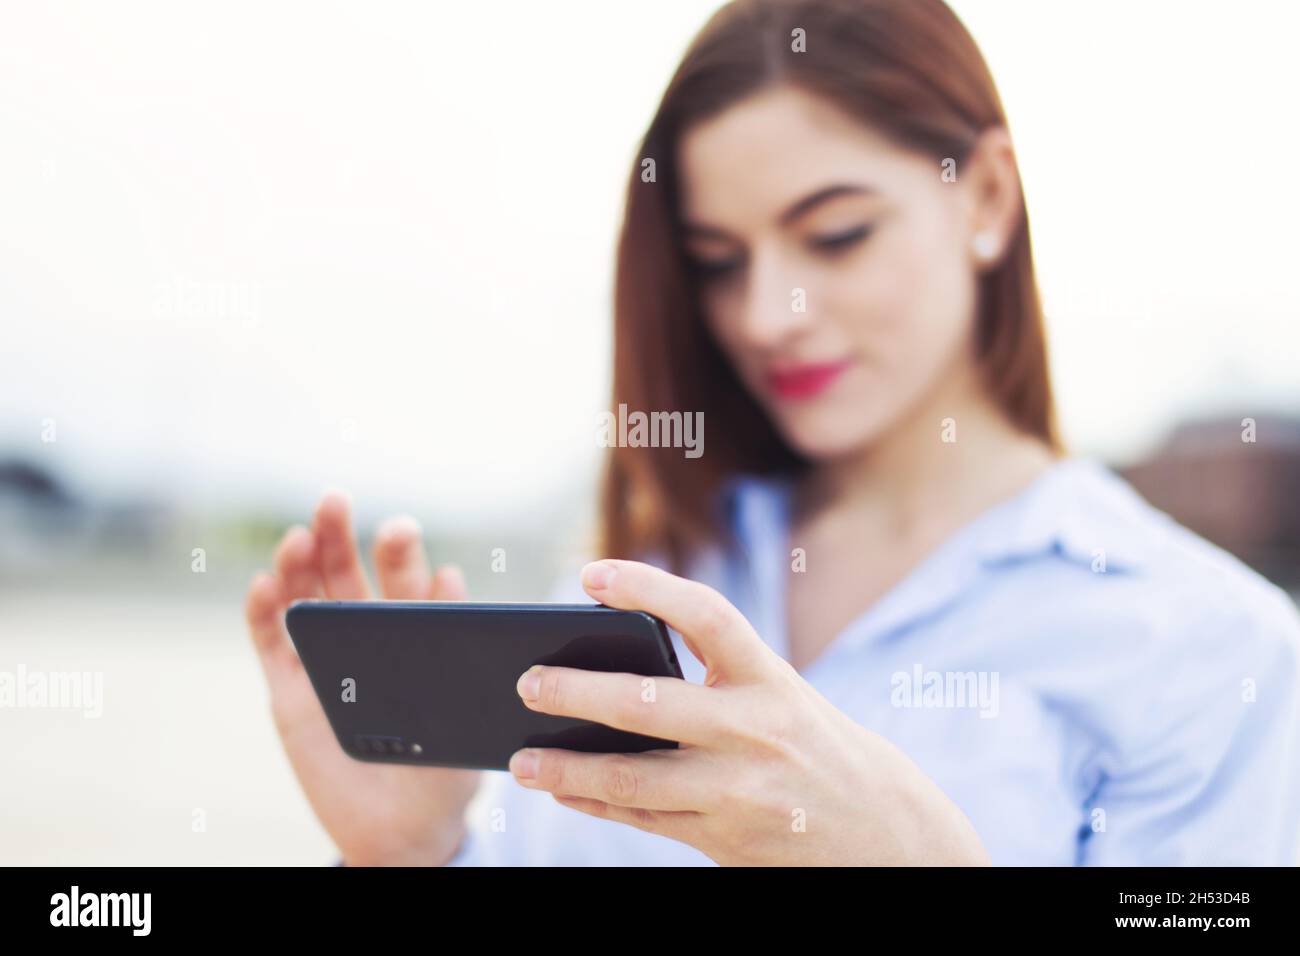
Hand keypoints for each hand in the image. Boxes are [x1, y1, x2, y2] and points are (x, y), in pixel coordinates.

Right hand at [245, 492, 479, 865]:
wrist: (407, 830)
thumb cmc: (446, 765)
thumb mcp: (462, 705)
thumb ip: (455, 646)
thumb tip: (452, 577)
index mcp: (413, 635)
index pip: (403, 583)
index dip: (399, 556)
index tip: (399, 531)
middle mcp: (364, 639)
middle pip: (346, 576)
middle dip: (340, 537)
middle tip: (336, 502)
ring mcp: (324, 662)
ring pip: (305, 599)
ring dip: (298, 564)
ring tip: (300, 536)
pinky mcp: (290, 693)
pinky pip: (271, 645)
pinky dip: (263, 611)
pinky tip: (264, 584)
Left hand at [507, 559, 989, 865]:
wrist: (885, 836)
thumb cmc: (815, 747)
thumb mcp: (782, 697)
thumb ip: (714, 680)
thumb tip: (613, 669)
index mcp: (773, 680)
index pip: (707, 615)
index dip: (648, 586)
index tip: (591, 573)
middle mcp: (755, 732)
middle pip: (649, 704)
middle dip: (578, 691)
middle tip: (527, 680)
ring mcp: (738, 792)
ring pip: (634, 778)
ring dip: (568, 767)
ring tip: (521, 758)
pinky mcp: (724, 841)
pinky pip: (644, 821)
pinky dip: (596, 803)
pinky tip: (564, 788)